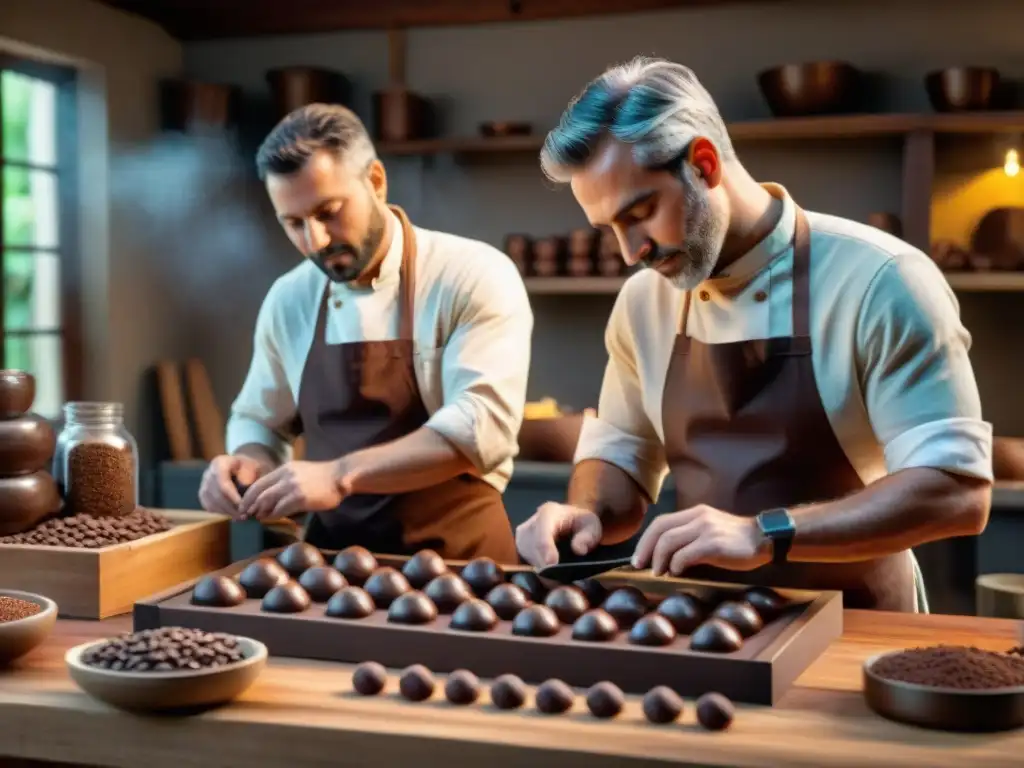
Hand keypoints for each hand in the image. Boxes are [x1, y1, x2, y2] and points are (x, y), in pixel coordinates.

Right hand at [198, 454, 266, 517]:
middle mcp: (208, 473)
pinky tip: (234, 514)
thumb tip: (243, 485)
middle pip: (216, 495)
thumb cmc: (249, 468)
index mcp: (219, 463)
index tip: (244, 507)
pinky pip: (210, 507)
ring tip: (242, 516)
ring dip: (227, 512)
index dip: (233, 497)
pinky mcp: (203, 495)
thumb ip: (249, 474)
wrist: (242, 468)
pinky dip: (222, 512)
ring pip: (212, 503)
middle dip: (231, 508)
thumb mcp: (253, 466)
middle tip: (245, 516)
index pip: (223, 483)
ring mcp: (203, 484)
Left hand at [237, 460, 351, 521]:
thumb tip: (269, 496)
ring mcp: (293, 487)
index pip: (259, 483)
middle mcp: (285, 476)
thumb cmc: (321, 478)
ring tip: (257, 518)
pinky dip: (273, 515)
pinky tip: (270, 519)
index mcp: (284, 469)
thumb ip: (284, 480)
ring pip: (267, 500)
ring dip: (259, 511)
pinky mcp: (300, 498)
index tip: (244, 506)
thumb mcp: (299, 472)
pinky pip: (280, 509)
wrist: (340, 477)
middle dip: (249, 506)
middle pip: (259, 492)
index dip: (248, 496)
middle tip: (245, 516)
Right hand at [515, 502, 602, 566]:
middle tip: (561, 578)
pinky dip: (538, 567)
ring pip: (528, 555)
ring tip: (558, 573)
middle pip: (533, 546)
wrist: (569, 520)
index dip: (546, 547)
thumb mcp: (592, 525)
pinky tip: (550, 570)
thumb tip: (578, 550)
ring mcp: (523, 533)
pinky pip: (525, 559)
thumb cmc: (581, 523)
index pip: (543, 530)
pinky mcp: (520, 544)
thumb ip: (588, 536)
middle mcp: (532, 521)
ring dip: (542, 567)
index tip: (552, 563)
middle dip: (546, 564)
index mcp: (549, 512)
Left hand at [631, 504, 769, 576]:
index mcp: (694, 513)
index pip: (660, 522)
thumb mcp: (709, 533)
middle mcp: (697, 517)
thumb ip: (689, 539)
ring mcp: (706, 528)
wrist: (765, 539)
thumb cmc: (736, 541)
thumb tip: (665, 558)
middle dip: (646, 549)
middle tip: (640, 566)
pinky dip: (676, 564)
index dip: (645, 540)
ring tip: (659, 572)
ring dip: (659, 559)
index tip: (639, 558)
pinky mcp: (714, 543)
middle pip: (660, 529)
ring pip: (669, 541)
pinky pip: (685, 554)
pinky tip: (676, 572)